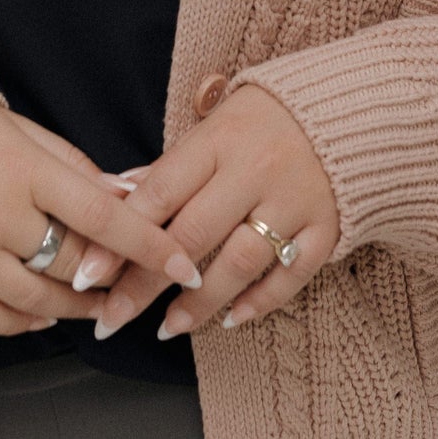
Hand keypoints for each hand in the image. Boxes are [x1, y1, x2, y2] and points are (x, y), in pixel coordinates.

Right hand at [0, 105, 203, 337]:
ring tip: (97, 302)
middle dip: (110, 276)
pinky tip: (45, 314)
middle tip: (136, 280)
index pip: (102, 215)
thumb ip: (74, 167)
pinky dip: (27, 323)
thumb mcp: (19, 131)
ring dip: (76, 308)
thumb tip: (132, 195)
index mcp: (21, 170)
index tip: (184, 263)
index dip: (149, 244)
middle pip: (72, 262)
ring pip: (38, 301)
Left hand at [71, 80, 340, 338]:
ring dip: (200, 303)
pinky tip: (230, 320)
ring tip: (167, 329)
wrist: (350, 109)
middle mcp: (255, 170)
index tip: (87, 274)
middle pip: (192, 235)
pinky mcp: (327, 227)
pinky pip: (292, 275)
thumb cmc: (263, 123)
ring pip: (240, 262)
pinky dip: (261, 301)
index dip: (120, 236)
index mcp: (219, 141)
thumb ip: (168, 168)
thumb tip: (113, 198)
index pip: (161, 193)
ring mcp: (294, 201)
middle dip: (147, 283)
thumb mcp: (212, 128)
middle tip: (112, 318)